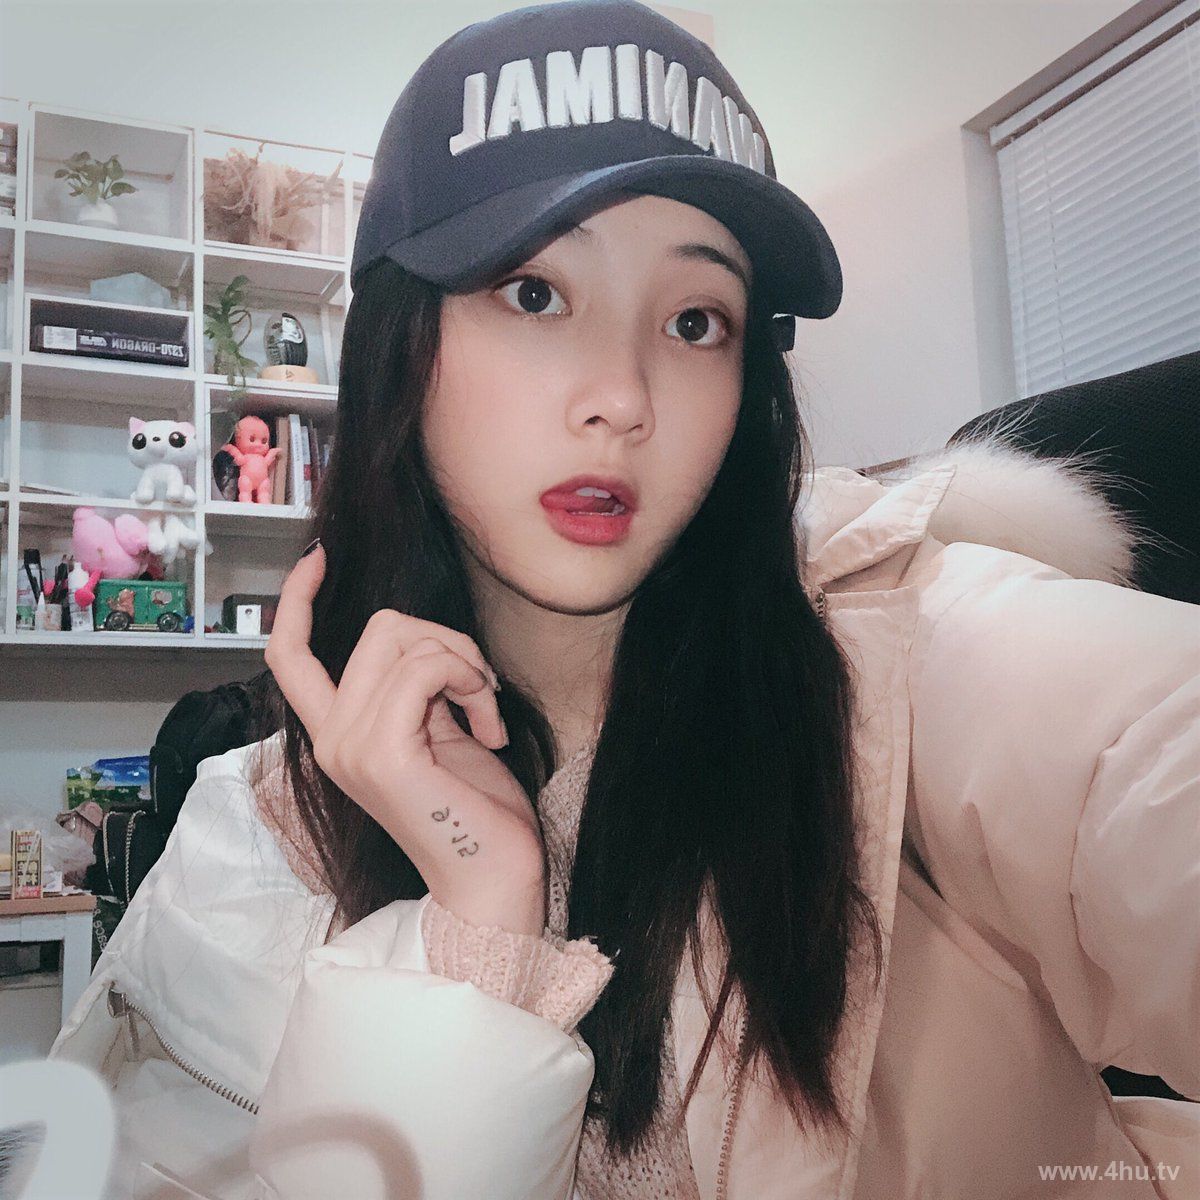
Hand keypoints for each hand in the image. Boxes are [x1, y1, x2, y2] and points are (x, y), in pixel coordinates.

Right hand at [265, 542, 546, 934]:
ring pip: (403, 640)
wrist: (494, 878)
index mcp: (338, 734)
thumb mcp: (437, 729)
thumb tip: (424, 639)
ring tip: (487, 711)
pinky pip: (423, 668)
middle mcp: (331, 740)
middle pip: (378, 628)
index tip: (318, 557)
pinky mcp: (383, 755)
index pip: (288, 656)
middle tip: (480, 688)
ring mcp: (350, 748)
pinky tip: (490, 723)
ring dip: (464, 661)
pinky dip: (467, 677)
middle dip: (446, 639)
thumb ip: (415, 686)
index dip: (297, 600)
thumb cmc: (476, 809)